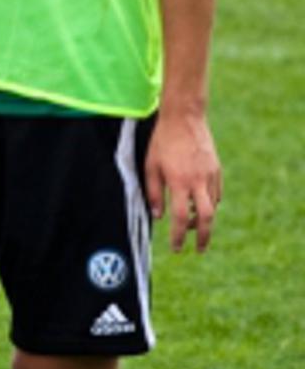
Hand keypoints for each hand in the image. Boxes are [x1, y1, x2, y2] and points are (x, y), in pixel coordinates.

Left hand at [144, 111, 221, 251]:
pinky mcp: (217, 169)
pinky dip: (209, 204)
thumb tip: (159, 217)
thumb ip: (153, 192)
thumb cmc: (162, 142)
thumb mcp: (150, 166)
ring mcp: (211, 175)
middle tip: (199, 250)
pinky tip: (199, 205)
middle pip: (206, 218)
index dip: (178, 236)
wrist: (184, 118)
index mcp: (179, 182)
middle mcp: (198, 181)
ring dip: (204, 219)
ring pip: (212, 206)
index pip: (180, 217)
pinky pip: (216, 194)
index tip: (177, 249)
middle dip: (203, 237)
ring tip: (192, 225)